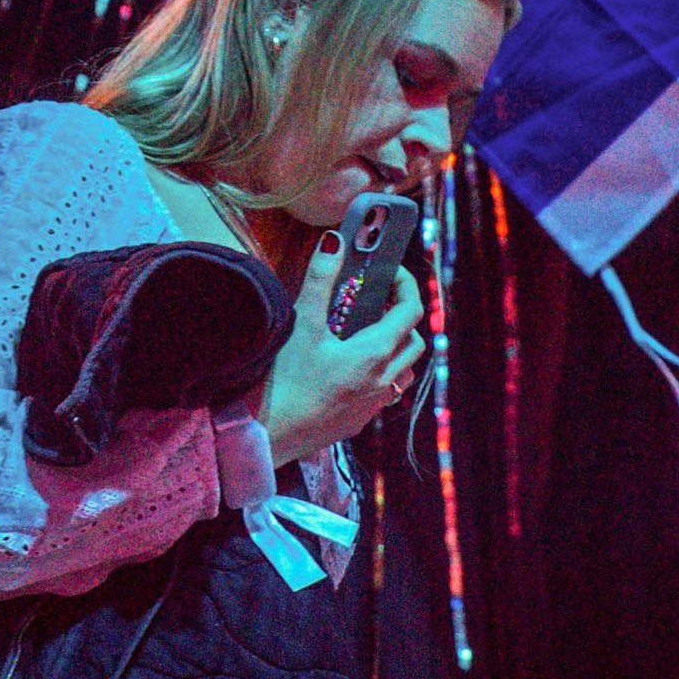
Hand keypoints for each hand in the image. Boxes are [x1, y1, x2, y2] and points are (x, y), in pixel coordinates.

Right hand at [260, 233, 429, 464]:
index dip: (406, 286)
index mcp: (375, 353)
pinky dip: (380, 375)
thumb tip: (335, 241)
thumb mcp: (302, 325)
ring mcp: (372, 405)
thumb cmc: (282, 381)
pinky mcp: (357, 422)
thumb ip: (321, 279)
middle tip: (377, 302)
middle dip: (403, 317)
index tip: (390, 273)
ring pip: (404, 371)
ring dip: (396, 349)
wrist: (264, 436)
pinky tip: (350, 370)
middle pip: (414, 341)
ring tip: (366, 335)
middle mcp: (383, 381)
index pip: (412, 310)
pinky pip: (384, 394)